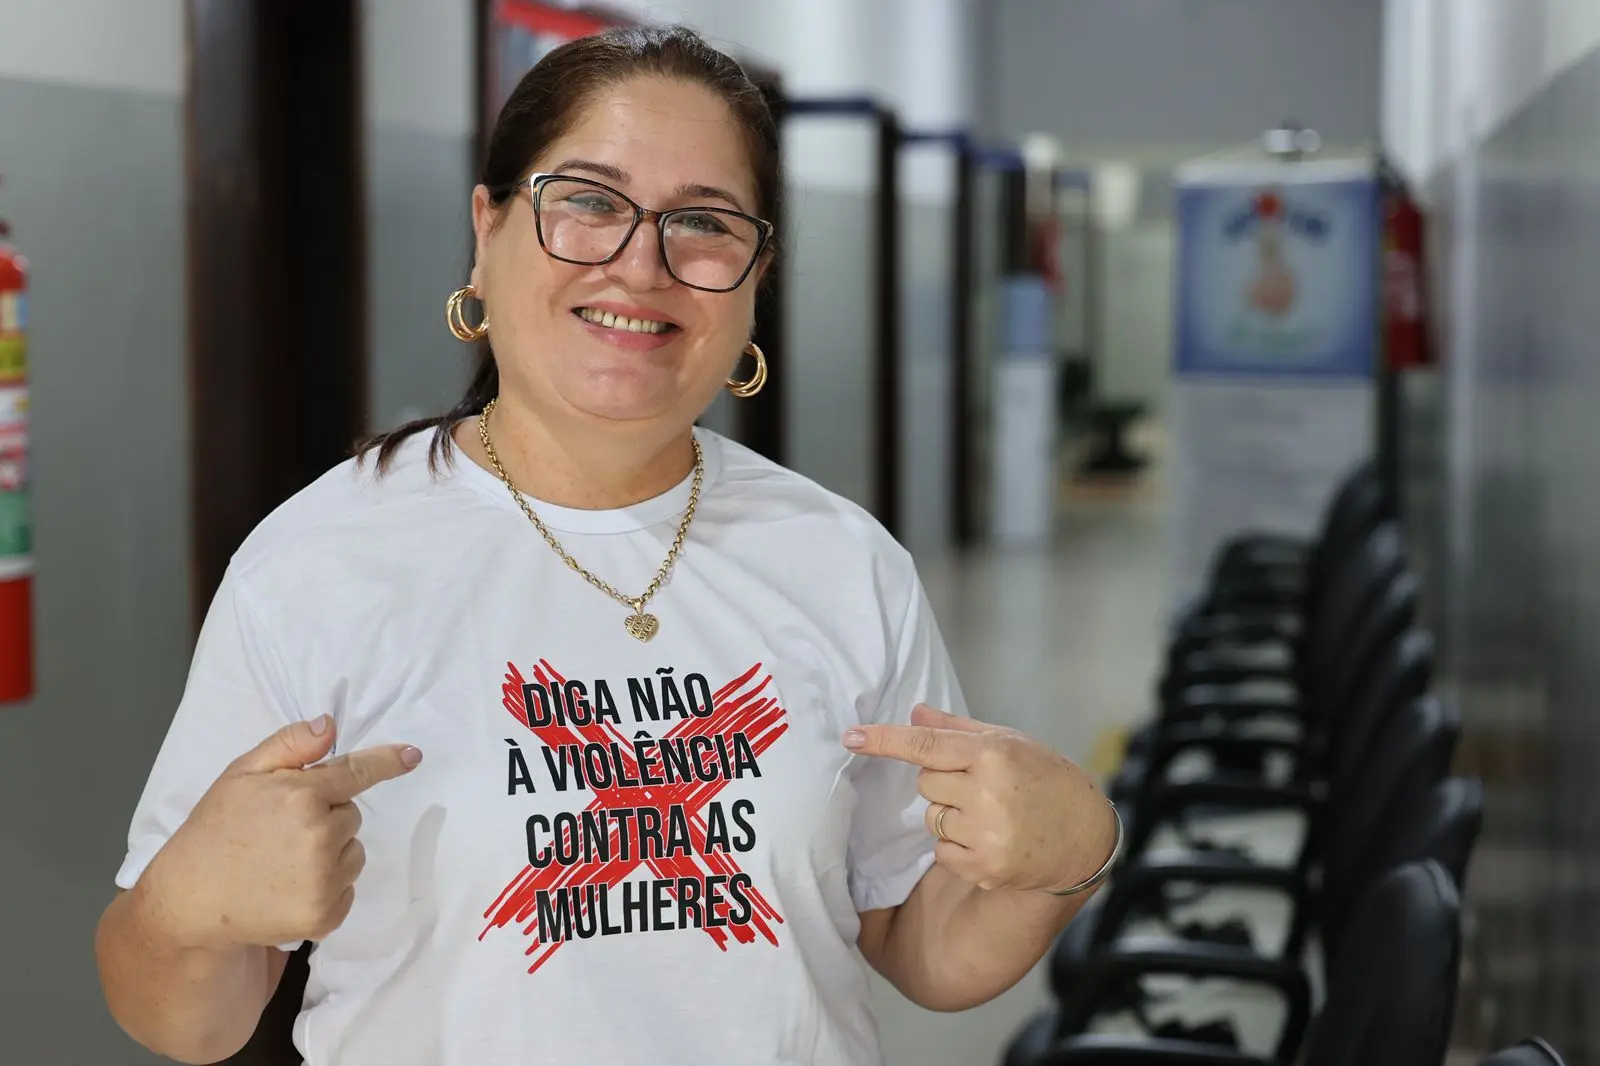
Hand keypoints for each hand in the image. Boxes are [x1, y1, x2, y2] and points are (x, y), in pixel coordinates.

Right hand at [139, 716, 421, 949]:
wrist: (190, 899)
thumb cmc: (215, 830)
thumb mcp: (242, 774)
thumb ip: (290, 745)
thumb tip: (331, 725)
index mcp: (302, 795)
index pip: (357, 772)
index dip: (387, 762)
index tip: (413, 756)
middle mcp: (320, 835)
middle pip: (352, 815)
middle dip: (327, 817)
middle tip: (282, 831)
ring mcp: (324, 878)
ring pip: (354, 852)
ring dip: (331, 852)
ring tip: (284, 861)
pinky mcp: (325, 914)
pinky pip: (348, 889)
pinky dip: (328, 888)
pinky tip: (289, 888)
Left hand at [844, 705, 1116, 893]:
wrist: (1087, 836)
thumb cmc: (1047, 780)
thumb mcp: (1010, 742)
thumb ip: (957, 729)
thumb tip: (913, 713)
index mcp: (993, 755)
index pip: (926, 745)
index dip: (885, 740)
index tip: (851, 736)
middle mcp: (988, 793)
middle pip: (925, 783)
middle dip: (944, 783)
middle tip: (982, 787)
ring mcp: (986, 834)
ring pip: (932, 818)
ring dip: (952, 816)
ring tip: (993, 815)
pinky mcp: (985, 868)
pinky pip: (943, 852)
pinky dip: (958, 847)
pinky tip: (993, 840)